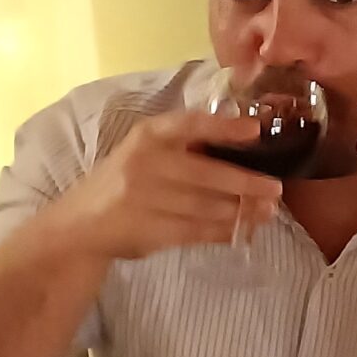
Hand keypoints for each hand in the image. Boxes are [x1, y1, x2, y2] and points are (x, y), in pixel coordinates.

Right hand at [50, 109, 279, 260]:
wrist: (80, 224)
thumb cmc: (126, 182)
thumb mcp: (145, 152)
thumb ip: (186, 146)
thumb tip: (249, 143)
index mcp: (147, 136)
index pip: (190, 124)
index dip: (225, 127)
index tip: (256, 129)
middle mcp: (145, 163)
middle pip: (208, 174)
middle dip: (247, 184)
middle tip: (276, 189)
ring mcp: (146, 199)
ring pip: (208, 206)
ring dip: (244, 211)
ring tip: (267, 211)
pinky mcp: (151, 230)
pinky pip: (199, 231)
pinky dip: (225, 232)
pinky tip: (244, 230)